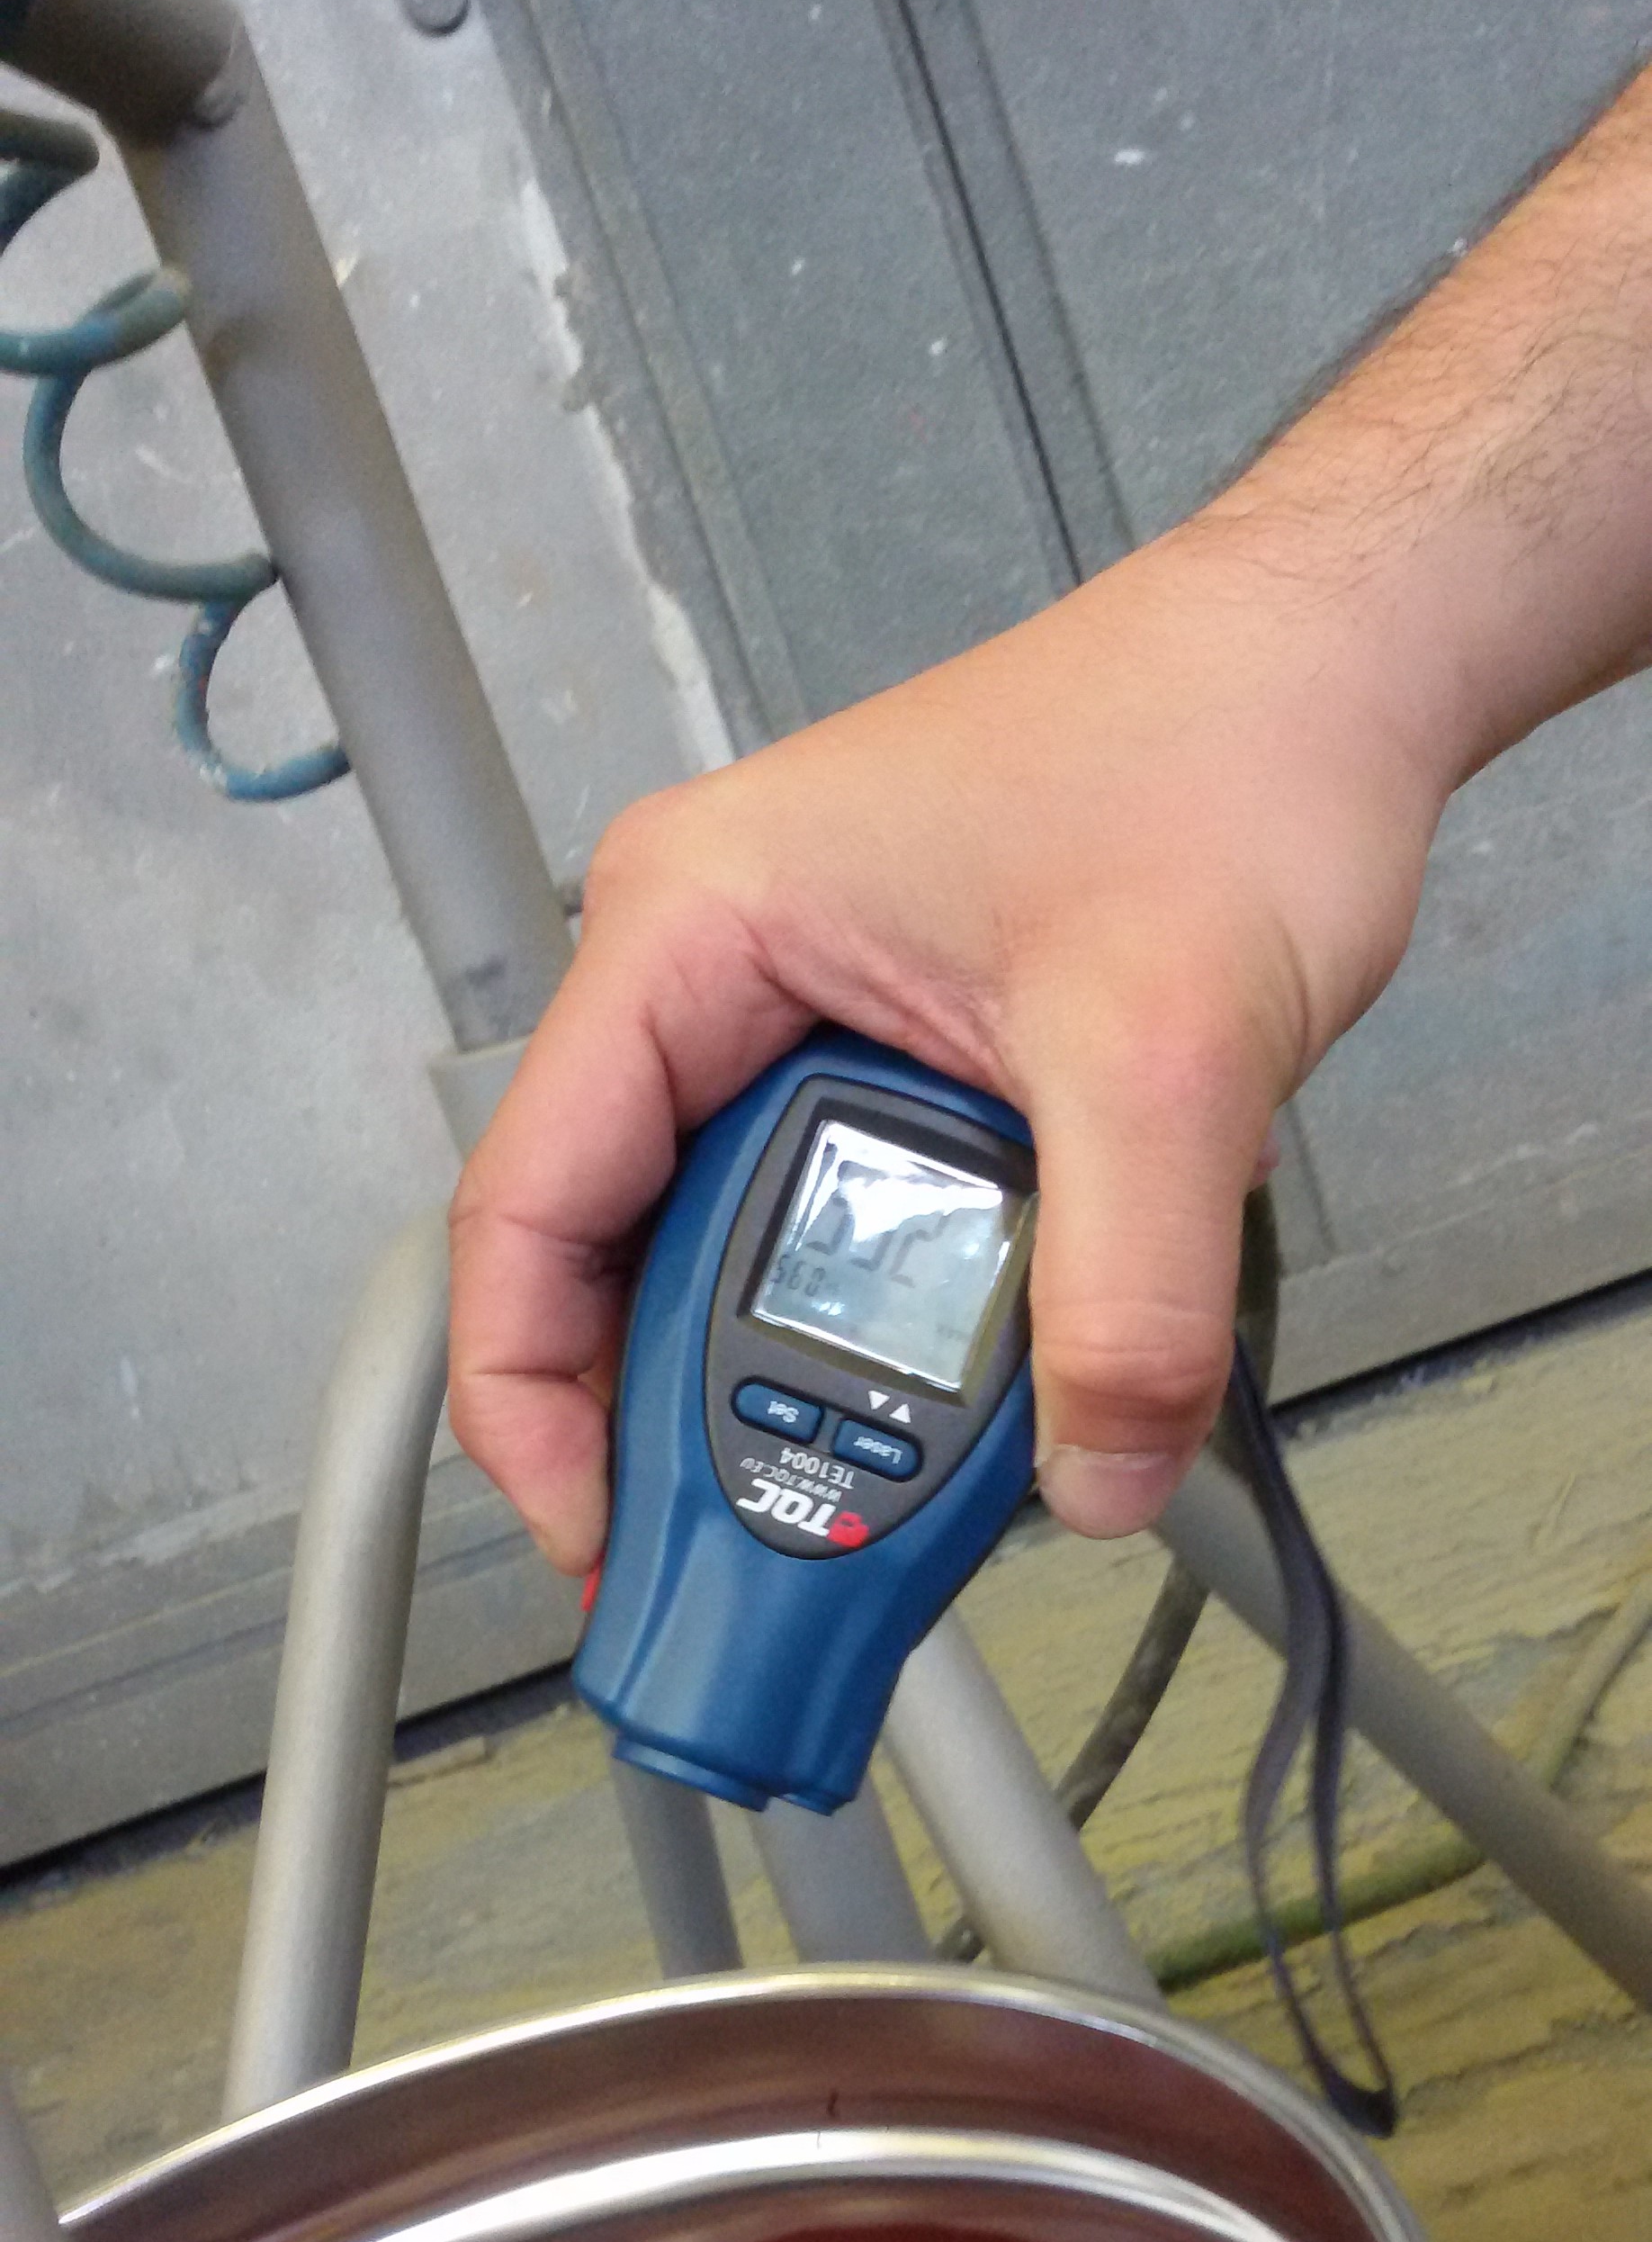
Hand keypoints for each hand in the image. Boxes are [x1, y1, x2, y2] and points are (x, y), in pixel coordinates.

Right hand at [448, 516, 1447, 1574]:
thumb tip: (1094, 1477)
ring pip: (731, 1257)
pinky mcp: (879, 1059)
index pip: (525, 1209)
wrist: (1329, 676)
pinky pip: (830, 1232)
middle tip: (762, 1566)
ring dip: (795, 1388)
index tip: (603, 1545)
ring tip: (873, 1504)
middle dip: (683, 1430)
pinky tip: (941, 1413)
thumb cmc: (1223, 750)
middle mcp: (711, 973)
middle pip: (619, 1259)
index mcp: (690, 927)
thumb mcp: (1170, 1048)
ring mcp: (790, 1015)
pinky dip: (879, 1335)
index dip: (535, 1407)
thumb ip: (1128, 1292)